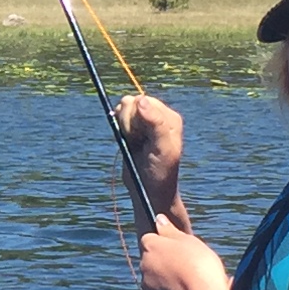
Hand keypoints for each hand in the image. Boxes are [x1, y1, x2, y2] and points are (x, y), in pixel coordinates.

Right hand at [112, 93, 187, 227]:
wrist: (149, 190)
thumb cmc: (160, 172)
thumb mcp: (162, 149)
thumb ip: (155, 122)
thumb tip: (142, 99)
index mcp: (169, 118)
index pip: (143, 101)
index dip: (136, 118)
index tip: (141, 137)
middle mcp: (157, 116)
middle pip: (131, 102)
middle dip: (129, 122)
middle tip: (137, 142)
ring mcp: (144, 121)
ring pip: (123, 108)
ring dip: (124, 126)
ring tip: (134, 143)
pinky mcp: (133, 128)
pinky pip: (119, 117)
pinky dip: (119, 128)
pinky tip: (128, 142)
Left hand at [135, 224, 237, 289]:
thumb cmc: (201, 267)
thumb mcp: (189, 241)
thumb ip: (170, 230)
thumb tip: (158, 219)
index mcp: (150, 247)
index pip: (150, 239)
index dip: (166, 243)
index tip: (181, 248)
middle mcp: (144, 267)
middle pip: (154, 261)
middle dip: (168, 263)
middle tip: (191, 266)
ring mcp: (148, 289)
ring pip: (159, 281)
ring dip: (171, 281)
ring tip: (194, 285)